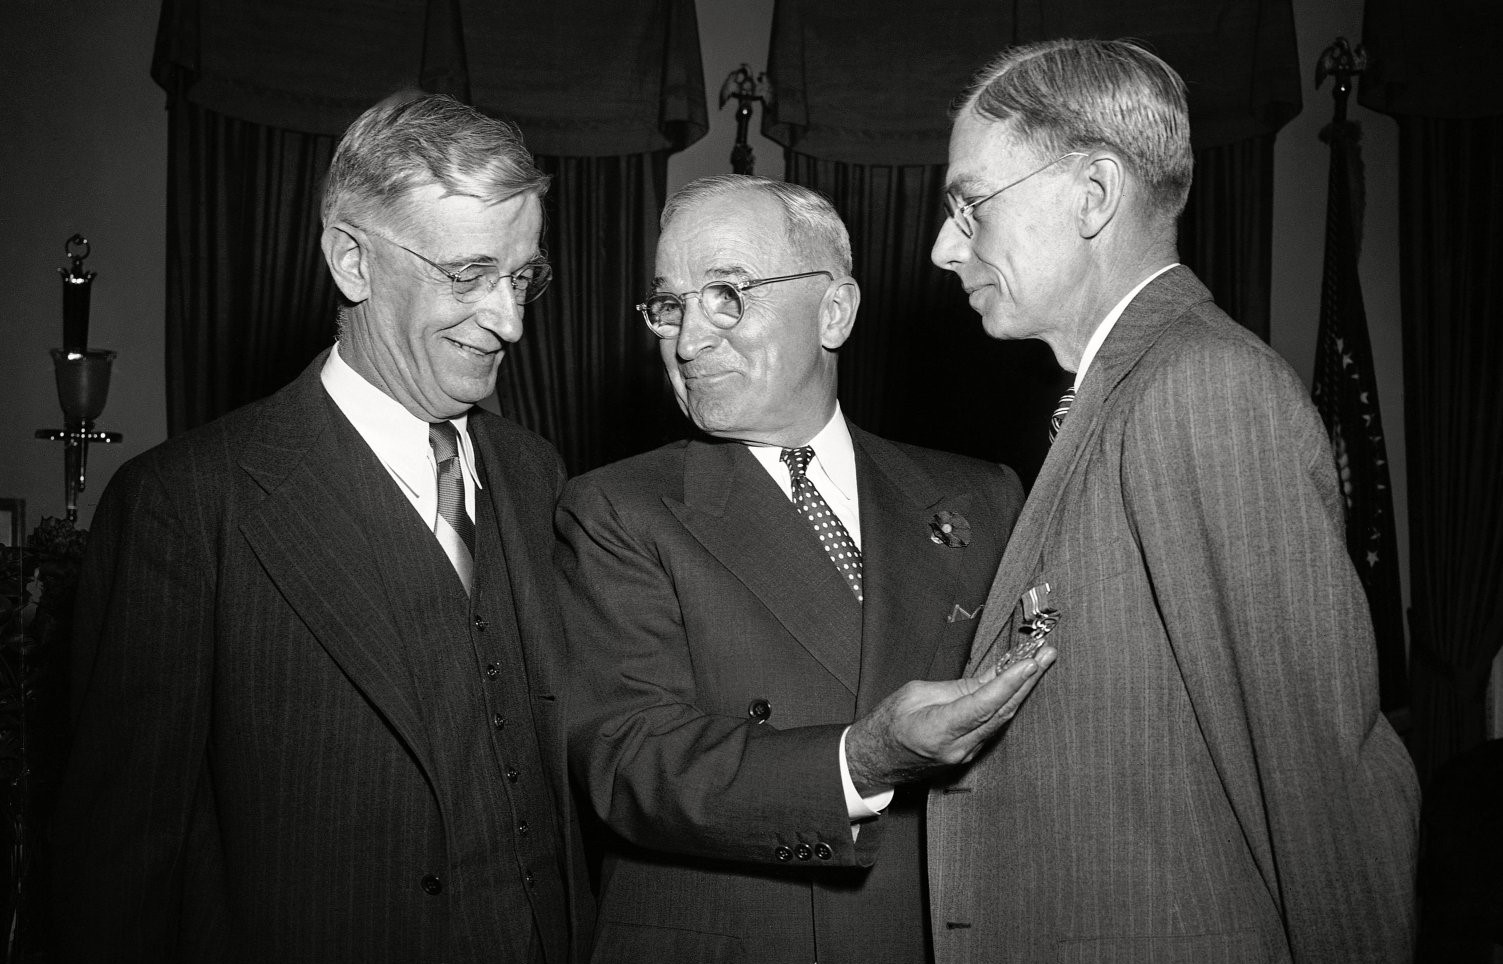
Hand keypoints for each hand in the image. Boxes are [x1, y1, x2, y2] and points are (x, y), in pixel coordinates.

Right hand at [843, 648, 1055, 794]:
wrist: (875, 760)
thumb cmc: (888, 724)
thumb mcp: (915, 694)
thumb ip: (954, 689)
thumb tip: (988, 680)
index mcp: (939, 731)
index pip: (983, 704)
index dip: (1010, 682)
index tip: (1031, 661)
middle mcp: (958, 747)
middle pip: (1002, 712)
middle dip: (1027, 681)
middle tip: (1047, 654)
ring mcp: (966, 755)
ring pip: (1002, 719)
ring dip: (1022, 690)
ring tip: (1039, 663)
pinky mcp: (969, 754)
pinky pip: (993, 725)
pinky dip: (1007, 702)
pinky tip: (1018, 684)